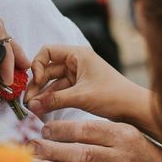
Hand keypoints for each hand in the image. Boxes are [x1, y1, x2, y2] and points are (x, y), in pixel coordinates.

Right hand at [25, 44, 155, 134]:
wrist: (134, 110)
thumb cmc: (113, 96)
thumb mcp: (81, 96)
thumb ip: (54, 99)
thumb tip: (31, 105)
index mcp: (78, 54)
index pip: (47, 51)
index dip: (37, 65)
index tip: (36, 82)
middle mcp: (76, 62)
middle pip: (47, 69)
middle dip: (36, 85)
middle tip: (27, 102)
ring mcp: (77, 76)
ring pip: (52, 82)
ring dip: (42, 94)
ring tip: (31, 109)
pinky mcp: (79, 88)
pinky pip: (59, 92)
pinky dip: (51, 100)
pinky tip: (42, 110)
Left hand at [30, 118, 161, 161]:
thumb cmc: (137, 150)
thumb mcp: (123, 132)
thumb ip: (95, 131)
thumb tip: (55, 130)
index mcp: (123, 135)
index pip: (87, 130)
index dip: (62, 130)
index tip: (43, 130)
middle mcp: (125, 157)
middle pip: (83, 154)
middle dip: (54, 150)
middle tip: (32, 148)